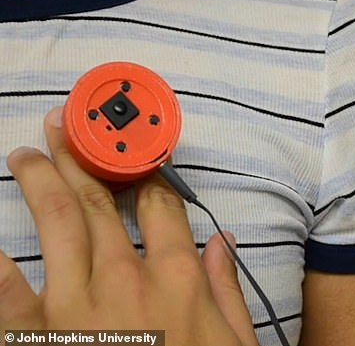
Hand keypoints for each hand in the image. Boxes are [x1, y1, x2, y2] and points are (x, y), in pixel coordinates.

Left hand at [0, 107, 258, 345]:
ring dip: (43, 183)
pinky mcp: (38, 338)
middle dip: (83, 159)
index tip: (134, 153)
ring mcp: (77, 307)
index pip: (161, 205)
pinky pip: (7, 294)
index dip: (146, 172)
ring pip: (58, 225)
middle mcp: (126, 280)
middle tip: (64, 127)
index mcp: (176, 278)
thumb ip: (226, 289)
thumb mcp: (236, 341)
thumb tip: (221, 243)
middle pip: (102, 203)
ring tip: (27, 156)